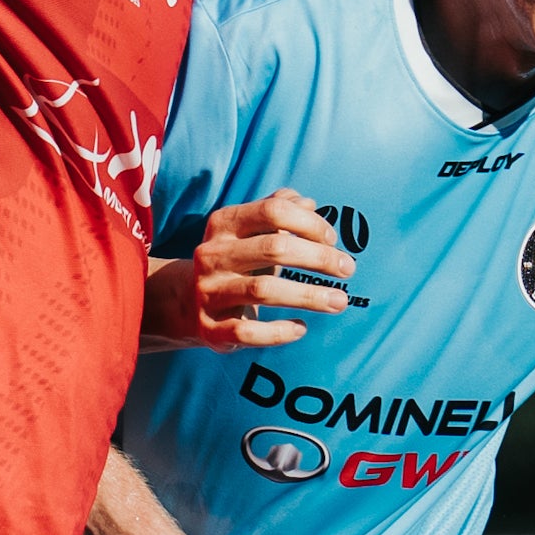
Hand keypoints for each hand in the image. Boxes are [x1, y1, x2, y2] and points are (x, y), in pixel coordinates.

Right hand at [144, 186, 353, 350]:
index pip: (273, 211)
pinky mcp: (210, 328)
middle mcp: (212, 255)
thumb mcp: (250, 231)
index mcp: (224, 224)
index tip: (333, 239)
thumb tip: (308, 202)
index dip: (309, 223)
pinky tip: (301, 328)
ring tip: (340, 301)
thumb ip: (278, 211)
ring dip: (309, 296)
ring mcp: (209, 291)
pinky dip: (279, 331)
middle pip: (273, 249)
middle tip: (348, 269)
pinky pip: (248, 332)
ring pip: (263, 291)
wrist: (186, 301)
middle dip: (318, 258)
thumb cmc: (235, 260)